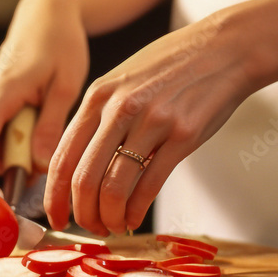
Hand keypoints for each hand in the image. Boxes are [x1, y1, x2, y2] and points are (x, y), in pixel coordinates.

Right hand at [0, 0, 89, 193]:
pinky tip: (36, 158)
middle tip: (23, 200)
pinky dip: (11, 153)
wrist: (48, 13)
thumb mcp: (65, 84)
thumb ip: (51, 124)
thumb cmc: (59, 42)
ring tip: (37, 178)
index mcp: (1, 94)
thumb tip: (40, 165)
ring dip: (5, 166)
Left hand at [44, 8, 253, 234]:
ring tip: (114, 226)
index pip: (62, 157)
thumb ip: (99, 116)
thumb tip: (77, 163)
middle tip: (90, 228)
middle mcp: (119, 109)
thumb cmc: (172, 67)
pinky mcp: (183, 136)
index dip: (54, 196)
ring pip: (114, 188)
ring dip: (109, 217)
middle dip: (82, 214)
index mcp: (97, 96)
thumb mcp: (123, 81)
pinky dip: (136, 211)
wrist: (224, 48)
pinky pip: (150, 186)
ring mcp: (151, 122)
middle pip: (83, 179)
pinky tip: (135, 218)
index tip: (56, 217)